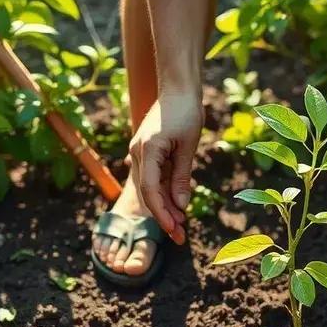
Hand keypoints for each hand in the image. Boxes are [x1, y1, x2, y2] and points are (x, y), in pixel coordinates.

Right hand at [128, 93, 202, 244]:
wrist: (178, 89)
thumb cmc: (186, 113)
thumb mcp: (189, 147)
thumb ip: (182, 177)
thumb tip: (181, 207)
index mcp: (147, 150)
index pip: (150, 190)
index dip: (162, 213)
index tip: (175, 230)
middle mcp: (138, 153)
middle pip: (149, 193)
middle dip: (165, 217)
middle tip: (181, 238)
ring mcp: (140, 153)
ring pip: (150, 188)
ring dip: (165, 208)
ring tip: (181, 227)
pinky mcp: (146, 153)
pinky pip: (153, 179)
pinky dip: (164, 194)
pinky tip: (176, 208)